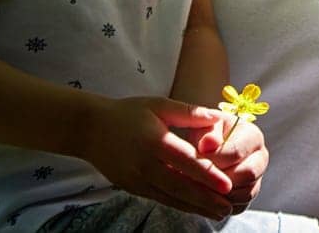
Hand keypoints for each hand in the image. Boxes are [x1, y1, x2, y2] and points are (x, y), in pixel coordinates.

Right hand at [80, 95, 233, 219]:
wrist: (90, 130)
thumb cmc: (128, 113)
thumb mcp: (158, 105)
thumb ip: (188, 112)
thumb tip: (217, 117)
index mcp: (154, 142)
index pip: (185, 162)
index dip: (207, 176)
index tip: (227, 186)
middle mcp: (145, 165)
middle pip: (179, 186)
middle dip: (205, 199)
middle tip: (228, 207)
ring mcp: (137, 180)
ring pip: (170, 197)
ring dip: (195, 207)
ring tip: (218, 213)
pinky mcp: (132, 188)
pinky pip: (160, 198)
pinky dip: (179, 205)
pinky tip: (196, 208)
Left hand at [193, 115, 268, 211]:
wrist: (206, 150)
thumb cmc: (205, 135)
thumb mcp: (204, 128)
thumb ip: (207, 133)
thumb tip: (208, 144)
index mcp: (253, 136)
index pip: (237, 152)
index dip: (213, 159)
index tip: (193, 161)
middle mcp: (260, 157)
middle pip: (248, 174)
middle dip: (220, 179)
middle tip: (197, 178)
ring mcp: (257, 179)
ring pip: (244, 194)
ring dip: (220, 194)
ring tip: (199, 187)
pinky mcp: (248, 196)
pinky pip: (238, 207)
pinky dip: (221, 206)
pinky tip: (205, 197)